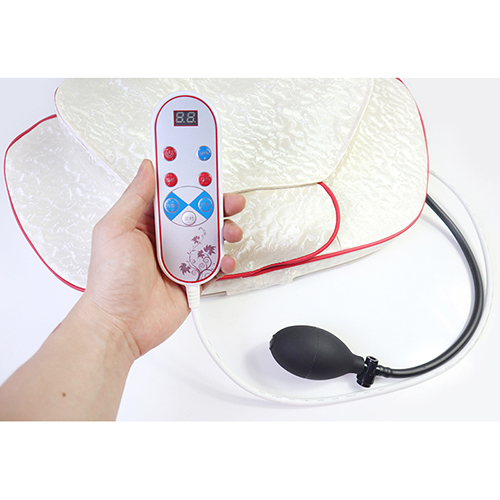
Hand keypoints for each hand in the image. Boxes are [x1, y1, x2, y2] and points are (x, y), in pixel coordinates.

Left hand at [80, 159, 244, 358]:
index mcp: (147, 220)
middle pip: (199, 211)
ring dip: (225, 230)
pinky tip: (225, 260)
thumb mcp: (115, 230)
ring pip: (211, 236)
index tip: (203, 161)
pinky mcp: (193, 278)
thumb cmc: (110, 280)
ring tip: (230, 232)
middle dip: (217, 203)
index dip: (187, 175)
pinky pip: (215, 264)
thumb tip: (148, 168)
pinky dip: (225, 260)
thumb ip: (135, 198)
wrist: (120, 325)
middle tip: (228, 199)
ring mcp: (181, 257)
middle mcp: (166, 236)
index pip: (172, 190)